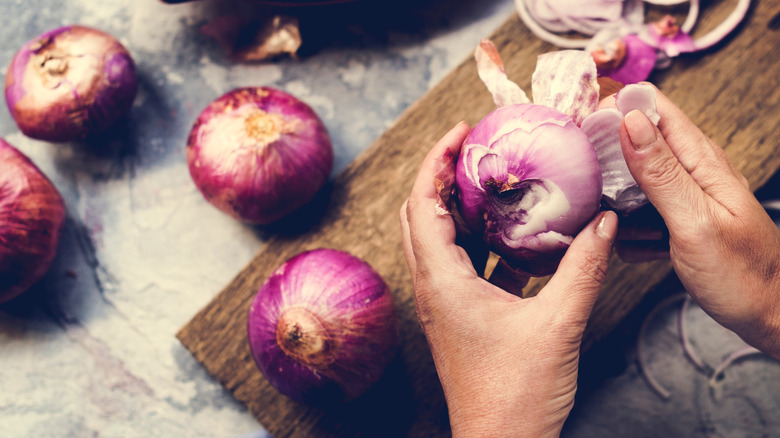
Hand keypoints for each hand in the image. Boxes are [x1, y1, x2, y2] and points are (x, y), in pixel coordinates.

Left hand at [399, 122, 617, 436]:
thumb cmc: (517, 392)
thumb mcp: (558, 323)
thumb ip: (582, 269)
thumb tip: (603, 221)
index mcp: (443, 281)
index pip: (422, 203)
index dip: (436, 160)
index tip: (462, 130)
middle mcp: (434, 287)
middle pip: (420, 215)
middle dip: (441, 176)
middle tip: (476, 149)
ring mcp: (444, 304)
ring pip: (438, 239)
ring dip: (458, 207)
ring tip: (494, 180)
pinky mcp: (460, 317)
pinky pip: (460, 265)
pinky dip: (479, 240)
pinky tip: (514, 235)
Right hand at [619, 86, 779, 358]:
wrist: (771, 315)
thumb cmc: (742, 274)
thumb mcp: (694, 221)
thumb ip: (660, 172)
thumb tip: (629, 119)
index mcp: (699, 158)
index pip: (650, 105)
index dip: (613, 109)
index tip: (583, 135)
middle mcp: (691, 169)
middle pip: (634, 140)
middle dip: (608, 162)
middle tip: (597, 193)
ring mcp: (684, 195)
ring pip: (631, 180)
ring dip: (619, 203)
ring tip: (627, 228)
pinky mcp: (676, 219)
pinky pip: (638, 212)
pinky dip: (632, 228)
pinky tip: (644, 248)